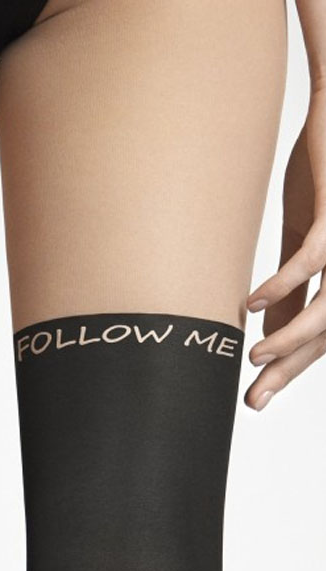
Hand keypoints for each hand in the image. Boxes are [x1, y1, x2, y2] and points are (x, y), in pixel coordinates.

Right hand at [244, 87, 325, 409]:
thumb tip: (266, 327)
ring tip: (256, 356)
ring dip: (291, 337)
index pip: (320, 336)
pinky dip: (282, 283)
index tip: (256, 396)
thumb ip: (289, 285)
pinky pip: (311, 258)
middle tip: (255, 399)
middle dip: (289, 369)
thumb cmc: (322, 170)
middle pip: (325, 333)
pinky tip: (252, 301)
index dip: (290, 369)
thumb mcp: (299, 235)